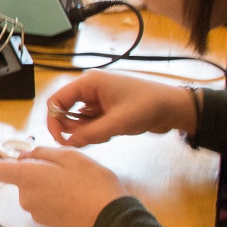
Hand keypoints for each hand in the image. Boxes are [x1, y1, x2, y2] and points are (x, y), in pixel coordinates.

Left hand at [0, 146, 128, 226]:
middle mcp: (26, 197)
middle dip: (35, 166)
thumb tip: (25, 156)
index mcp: (27, 178)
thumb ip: (43, 152)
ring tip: (74, 178)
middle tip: (62, 161)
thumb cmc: (92, 185)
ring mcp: (36, 212)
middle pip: (21, 177)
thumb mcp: (70, 156)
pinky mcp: (48, 222)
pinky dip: (53, 193)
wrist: (110, 222)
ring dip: (46, 180)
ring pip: (34, 188)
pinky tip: (75, 193)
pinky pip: (44, 201)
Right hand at [45, 70, 199, 146]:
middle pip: (66, 110)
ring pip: (78, 118)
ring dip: (86, 131)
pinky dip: (96, 131)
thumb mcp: (116, 123)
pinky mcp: (106, 108)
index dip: (54, 120)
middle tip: (87, 140)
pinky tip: (111, 133)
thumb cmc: (146, 108)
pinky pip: (90, 121)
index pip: (57, 100)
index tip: (60, 140)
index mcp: (89, 83)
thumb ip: (90, 134)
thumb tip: (67, 143)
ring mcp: (98, 99)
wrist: (173, 108)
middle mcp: (90, 89)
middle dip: (72, 128)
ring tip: (105, 135)